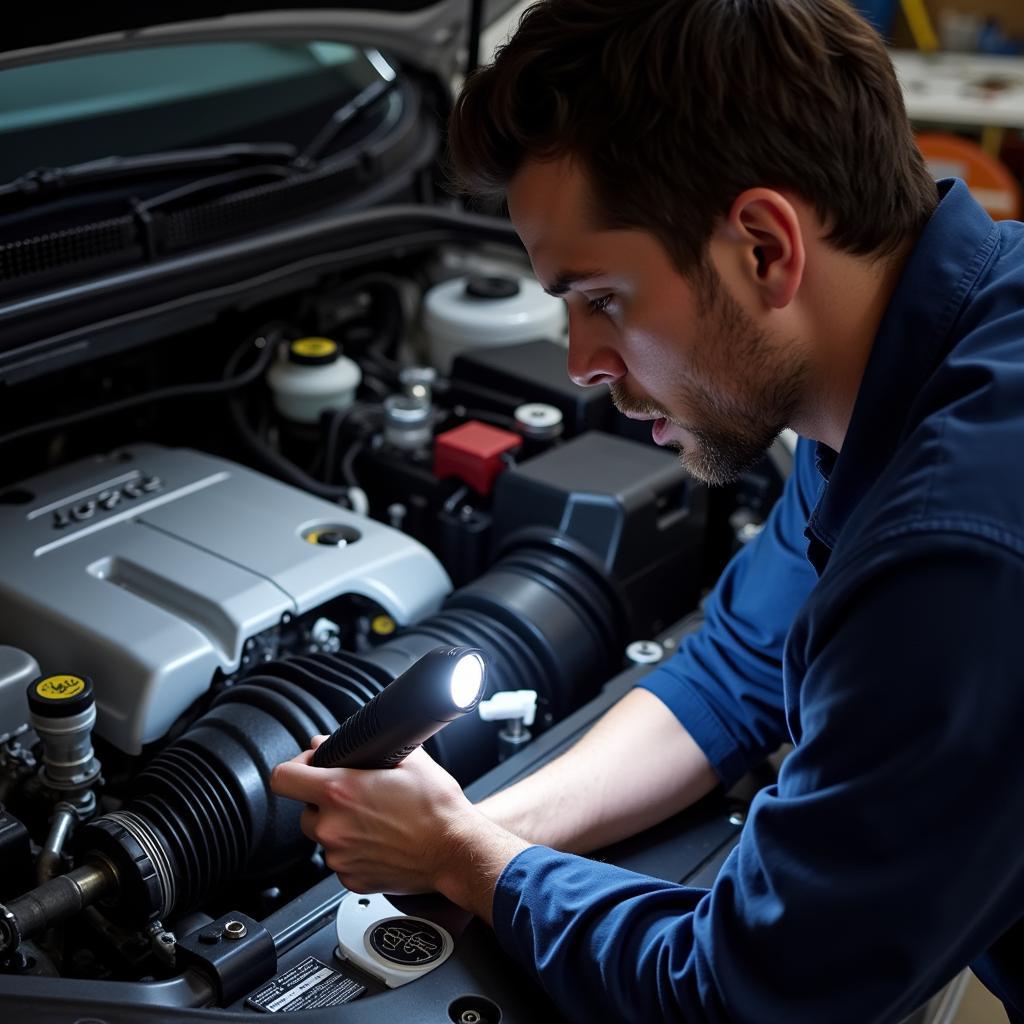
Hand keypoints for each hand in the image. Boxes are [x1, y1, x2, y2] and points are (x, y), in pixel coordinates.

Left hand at [271, 739, 522, 911]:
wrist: (456, 851)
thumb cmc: (437, 809)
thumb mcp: (409, 760)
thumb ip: (366, 747)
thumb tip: (339, 742)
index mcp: (340, 792)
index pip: (283, 778)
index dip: (295, 768)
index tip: (309, 768)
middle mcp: (332, 828)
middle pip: (304, 810)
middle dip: (323, 802)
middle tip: (354, 797)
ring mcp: (339, 858)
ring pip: (323, 837)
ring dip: (339, 827)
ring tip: (374, 821)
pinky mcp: (350, 881)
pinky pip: (340, 861)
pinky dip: (353, 851)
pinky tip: (379, 842)